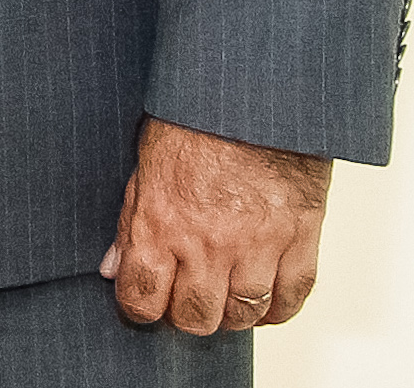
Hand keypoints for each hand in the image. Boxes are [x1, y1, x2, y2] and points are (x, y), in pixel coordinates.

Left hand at [101, 117, 329, 334]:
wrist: (252, 95)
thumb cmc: (194, 121)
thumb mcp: (144, 166)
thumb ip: (130, 223)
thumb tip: (113, 267)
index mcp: (161, 223)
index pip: (141, 298)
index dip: (138, 308)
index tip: (142, 302)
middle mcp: (208, 243)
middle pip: (196, 317)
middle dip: (184, 315)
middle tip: (183, 299)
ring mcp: (258, 245)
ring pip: (243, 315)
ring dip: (230, 313)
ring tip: (222, 295)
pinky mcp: (300, 239)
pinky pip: (291, 298)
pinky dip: (277, 307)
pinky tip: (262, 298)